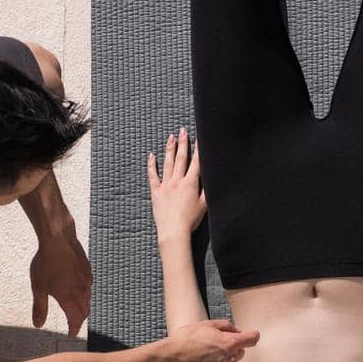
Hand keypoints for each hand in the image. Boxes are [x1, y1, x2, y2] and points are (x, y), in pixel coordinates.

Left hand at [30, 222, 92, 338]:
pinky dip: (85, 293)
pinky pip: (89, 286)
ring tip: (76, 309)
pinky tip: (80, 289)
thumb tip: (38, 325)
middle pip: (84, 312)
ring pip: (88, 299)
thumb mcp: (38, 287)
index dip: (73, 328)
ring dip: (83, 307)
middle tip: (74, 324)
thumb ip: (40, 307)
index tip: (71, 335)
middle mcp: (81, 291)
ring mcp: (86, 280)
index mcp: (69, 298)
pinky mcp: (87, 269)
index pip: (75, 320)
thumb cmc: (46, 263)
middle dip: (79, 320)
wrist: (58, 239)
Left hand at [147, 126, 205, 240]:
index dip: (198, 148)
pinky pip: (153, 175)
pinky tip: (151, 155)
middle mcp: (177, 181)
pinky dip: (152, 165)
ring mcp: (165, 185)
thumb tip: (211, 179)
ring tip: (171, 137)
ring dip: (170, 149)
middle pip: (181, 158)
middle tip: (183, 130)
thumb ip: (207, 190)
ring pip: (168, 163)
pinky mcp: (156, 192)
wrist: (173, 231)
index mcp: (191, 183)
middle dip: (183, 142)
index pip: (196, 162)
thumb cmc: (190, 220)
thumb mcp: (204, 205)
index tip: (199, 136)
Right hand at [163, 318, 259, 361]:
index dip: (252, 335)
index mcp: (229, 343)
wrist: (171, 359)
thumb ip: (226, 326)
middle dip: (233, 347)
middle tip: (216, 343)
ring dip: (223, 359)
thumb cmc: (186, 339)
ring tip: (205, 355)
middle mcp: (229, 359)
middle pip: (241, 352)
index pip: (252, 339)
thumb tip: (237, 331)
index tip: (251, 335)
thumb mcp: (206, 324)